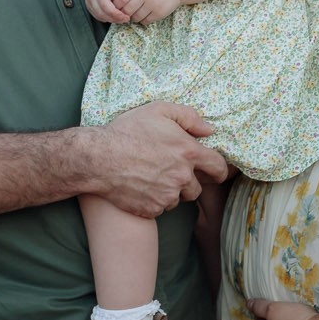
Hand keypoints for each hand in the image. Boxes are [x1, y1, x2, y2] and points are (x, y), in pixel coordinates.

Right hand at [86, 0, 130, 23]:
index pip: (104, 4)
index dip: (115, 13)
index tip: (126, 16)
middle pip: (101, 13)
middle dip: (114, 18)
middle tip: (127, 19)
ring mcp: (88, 1)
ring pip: (99, 16)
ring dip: (111, 20)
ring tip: (123, 19)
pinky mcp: (89, 5)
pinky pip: (97, 16)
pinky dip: (107, 19)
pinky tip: (116, 17)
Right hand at [87, 103, 226, 216]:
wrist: (98, 158)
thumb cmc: (127, 131)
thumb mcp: (158, 110)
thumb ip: (188, 117)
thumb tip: (209, 130)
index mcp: (188, 153)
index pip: (219, 168)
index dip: (220, 171)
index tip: (215, 173)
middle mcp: (182, 177)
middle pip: (197, 188)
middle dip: (188, 181)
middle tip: (170, 171)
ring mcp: (167, 196)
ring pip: (178, 199)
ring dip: (171, 192)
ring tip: (152, 177)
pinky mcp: (152, 209)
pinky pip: (160, 208)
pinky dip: (154, 201)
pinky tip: (140, 187)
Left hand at [114, 0, 181, 24]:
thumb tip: (114, 3)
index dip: (116, 5)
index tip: (117, 6)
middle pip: (127, 10)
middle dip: (124, 13)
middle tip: (126, 11)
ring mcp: (152, 5)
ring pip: (135, 18)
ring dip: (133, 17)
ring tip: (136, 12)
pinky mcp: (159, 13)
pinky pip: (145, 21)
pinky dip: (143, 20)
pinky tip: (145, 14)